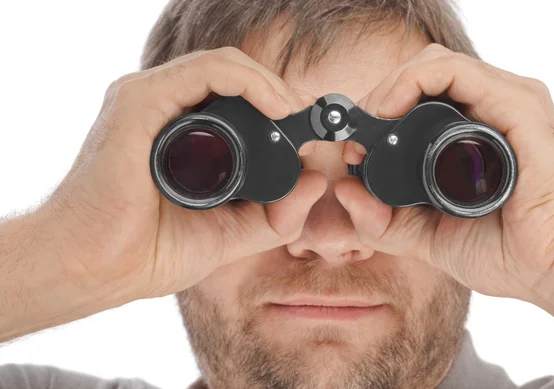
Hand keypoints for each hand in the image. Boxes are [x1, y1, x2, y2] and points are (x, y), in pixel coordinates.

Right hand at [43, 47, 325, 301]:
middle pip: (233, 82)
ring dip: (270, 83)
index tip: (310, 130)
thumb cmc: (148, 252)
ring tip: (295, 110)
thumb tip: (316, 180)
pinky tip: (276, 104)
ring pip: (223, 68)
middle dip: (279, 94)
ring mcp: (151, 102)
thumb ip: (276, 213)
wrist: (97, 269)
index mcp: (183, 137)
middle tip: (310, 119)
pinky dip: (248, 80)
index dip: (277, 110)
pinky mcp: (140, 101)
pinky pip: (206, 71)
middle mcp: (166, 113)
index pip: (236, 105)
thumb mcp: (231, 234)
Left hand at [336, 44, 553, 347]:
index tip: (352, 148)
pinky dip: (411, 82)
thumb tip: (346, 190)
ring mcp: (504, 103)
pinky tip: (389, 110)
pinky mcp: (516, 104)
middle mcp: (489, 112)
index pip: (417, 101)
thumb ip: (384, 220)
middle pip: (421, 78)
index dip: (376, 115)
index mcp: (472, 136)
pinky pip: (454, 71)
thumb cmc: (509, 251)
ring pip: (433, 66)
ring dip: (389, 87)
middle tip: (356, 135)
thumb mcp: (428, 237)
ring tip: (370, 121)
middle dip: (378, 98)